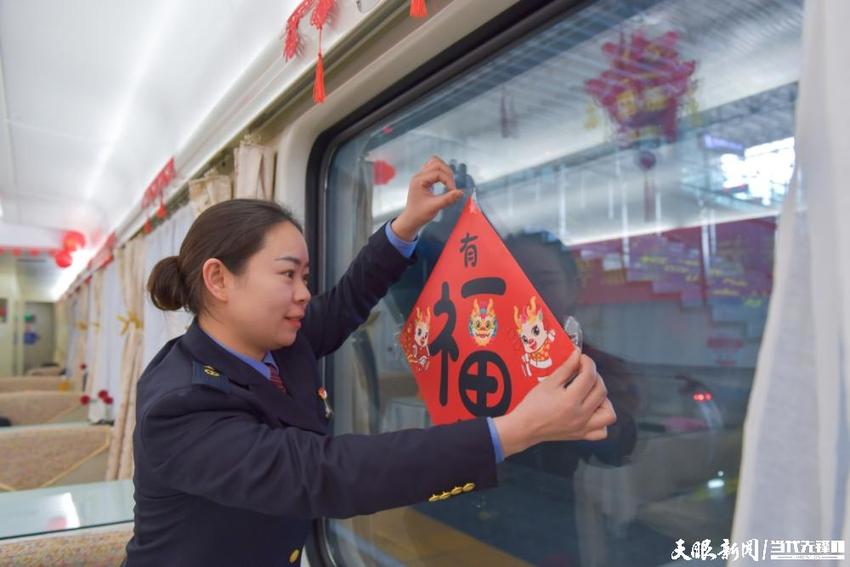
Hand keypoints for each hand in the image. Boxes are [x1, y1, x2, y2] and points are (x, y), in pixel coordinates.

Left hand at [391, 156, 464, 240]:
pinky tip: (444, 181)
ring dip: (444, 170)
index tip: (453, 191)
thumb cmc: (420, 214)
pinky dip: (441, 171)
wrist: (411, 220)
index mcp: (419, 180)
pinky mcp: (424, 179)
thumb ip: (448, 199)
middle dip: (447, 173)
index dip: (448, 180)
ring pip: (434, 163)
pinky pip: (433, 168)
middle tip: (451, 186)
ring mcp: (420, 176)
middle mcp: (419, 175)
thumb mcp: (434, 207)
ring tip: (449, 182)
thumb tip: (461, 192)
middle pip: (436, 163)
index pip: (437, 172)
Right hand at [493, 352, 616, 457]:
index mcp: (570, 400)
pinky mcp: (582, 435)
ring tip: (590, 393)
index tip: (582, 359)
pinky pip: (602, 431)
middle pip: (601, 391)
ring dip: (604, 400)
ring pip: (608, 413)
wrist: (525, 427)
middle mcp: (581, 415)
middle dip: (595, 376)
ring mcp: (583, 427)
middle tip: (584, 372)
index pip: (589, 376)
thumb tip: (577, 354)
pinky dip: (601, 420)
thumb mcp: (548, 383)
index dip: (588, 363)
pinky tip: (592, 411)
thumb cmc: (533, 405)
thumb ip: (566, 368)